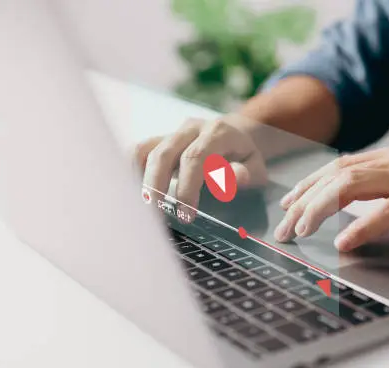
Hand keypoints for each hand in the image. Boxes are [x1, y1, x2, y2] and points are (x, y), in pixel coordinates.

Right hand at [134, 116, 266, 208]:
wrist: (235, 133)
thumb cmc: (244, 157)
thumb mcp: (257, 166)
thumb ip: (246, 173)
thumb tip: (235, 179)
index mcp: (217, 132)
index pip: (195, 158)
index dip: (187, 187)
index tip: (186, 215)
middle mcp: (190, 129)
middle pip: (164, 154)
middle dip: (158, 187)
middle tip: (159, 217)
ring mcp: (171, 133)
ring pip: (145, 151)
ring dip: (140, 181)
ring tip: (143, 208)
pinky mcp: (158, 140)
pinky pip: (138, 152)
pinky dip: (131, 172)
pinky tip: (134, 195)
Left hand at [274, 144, 388, 251]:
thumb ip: (388, 187)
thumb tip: (352, 203)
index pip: (340, 165)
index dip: (309, 184)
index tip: (289, 203)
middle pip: (337, 174)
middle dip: (304, 200)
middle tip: (284, 226)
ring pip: (353, 185)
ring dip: (320, 208)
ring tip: (300, 231)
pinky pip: (387, 212)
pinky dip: (360, 226)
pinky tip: (343, 242)